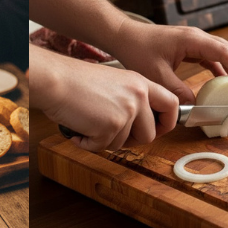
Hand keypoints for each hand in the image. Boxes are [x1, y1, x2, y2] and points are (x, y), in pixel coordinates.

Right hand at [29, 45, 179, 151]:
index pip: (172, 104)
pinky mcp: (111, 125)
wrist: (55, 80)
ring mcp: (126, 111)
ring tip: (87, 124)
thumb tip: (138, 125)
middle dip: (131, 141)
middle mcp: (138, 96)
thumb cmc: (75, 81)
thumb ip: (131, 99)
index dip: (167, 122)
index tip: (157, 130)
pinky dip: (88, 143)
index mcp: (140, 83)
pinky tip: (78, 129)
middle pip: (150, 134)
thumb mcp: (113, 81)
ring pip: (123, 144)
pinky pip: (103, 147)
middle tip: (112, 134)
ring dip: (104, 140)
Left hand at [109, 22, 227, 104]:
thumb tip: (195, 107)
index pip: (224, 52)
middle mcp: (196, 37)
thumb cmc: (138, 50)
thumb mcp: (157, 75)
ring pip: (221, 52)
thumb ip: (177, 91)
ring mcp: (193, 40)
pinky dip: (220, 68)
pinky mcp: (189, 46)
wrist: (125, 36)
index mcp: (192, 40)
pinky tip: (222, 82)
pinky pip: (210, 56)